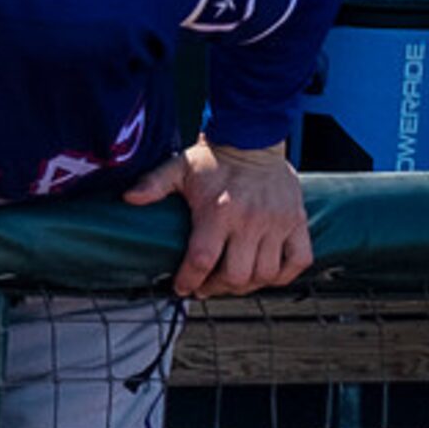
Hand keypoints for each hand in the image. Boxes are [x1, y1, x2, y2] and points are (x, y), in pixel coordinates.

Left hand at [123, 137, 312, 298]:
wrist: (254, 140)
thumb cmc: (213, 160)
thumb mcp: (178, 168)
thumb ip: (153, 184)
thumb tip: (129, 198)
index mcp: (219, 211)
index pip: (203, 259)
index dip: (189, 280)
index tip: (181, 287)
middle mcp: (251, 220)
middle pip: (236, 275)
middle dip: (216, 288)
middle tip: (205, 286)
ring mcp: (278, 223)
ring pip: (265, 274)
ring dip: (246, 286)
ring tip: (230, 281)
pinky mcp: (297, 222)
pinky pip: (299, 260)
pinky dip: (283, 275)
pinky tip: (264, 274)